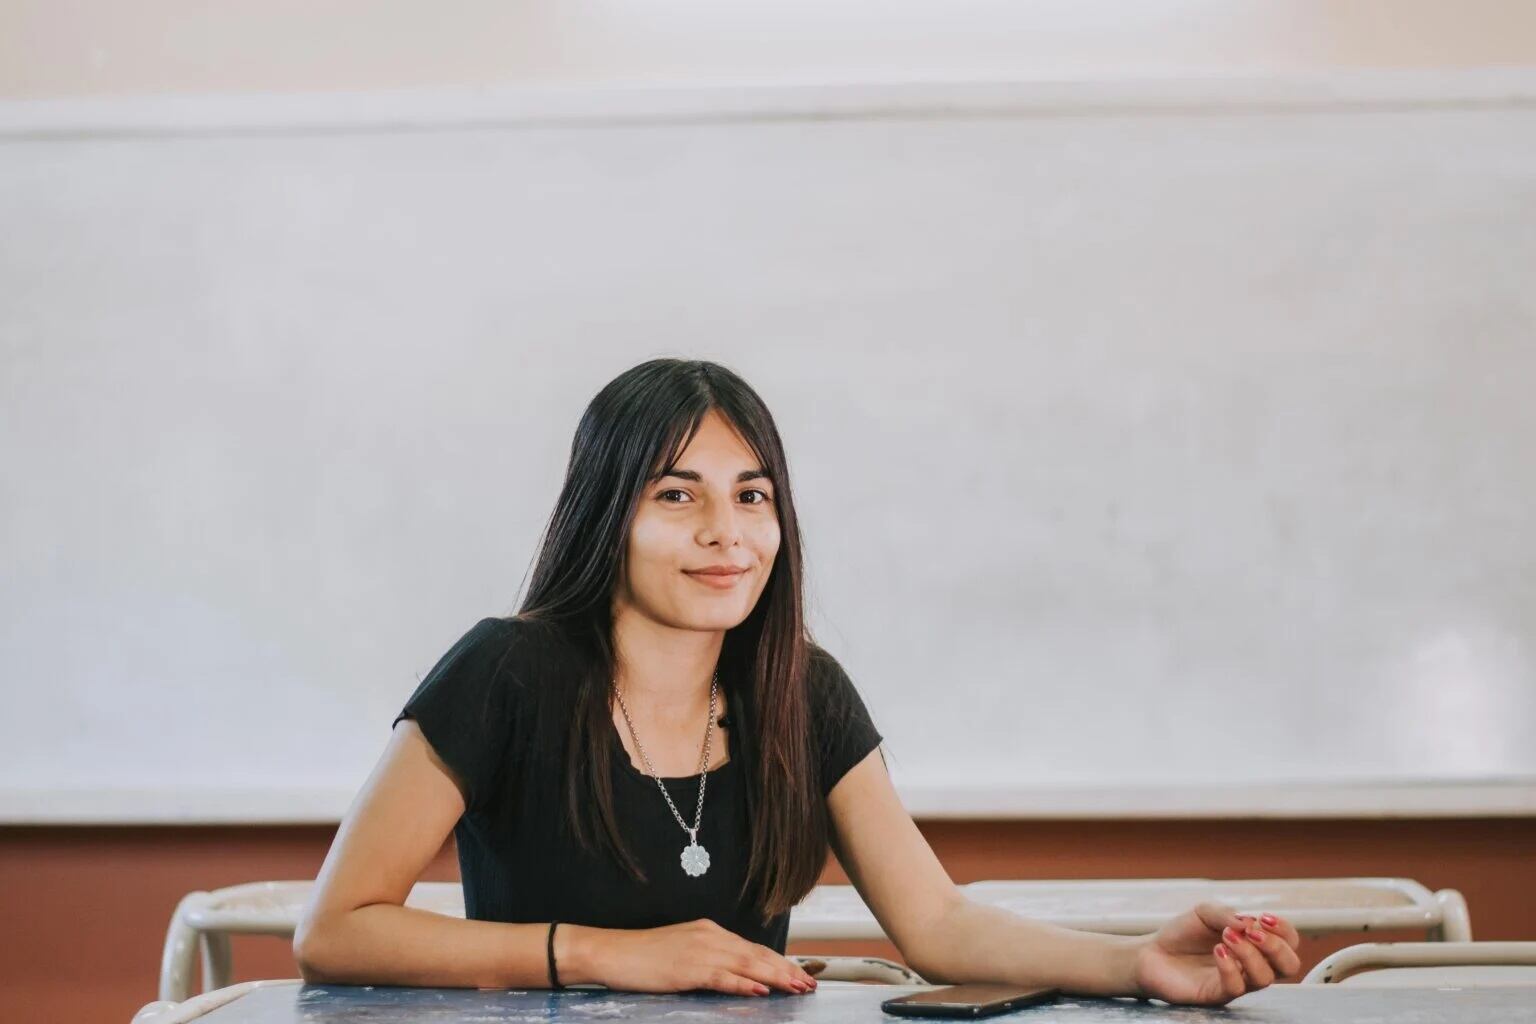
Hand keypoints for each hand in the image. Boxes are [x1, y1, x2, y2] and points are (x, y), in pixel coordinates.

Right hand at [585, 918, 818, 996]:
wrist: (612, 951)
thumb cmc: (643, 956)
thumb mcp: (682, 952)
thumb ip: (710, 959)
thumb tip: (737, 975)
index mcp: (710, 931)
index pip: (753, 948)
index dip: (779, 961)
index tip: (799, 973)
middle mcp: (710, 936)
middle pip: (757, 955)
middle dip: (786, 970)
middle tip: (809, 984)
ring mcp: (700, 951)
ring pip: (747, 964)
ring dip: (775, 977)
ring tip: (796, 987)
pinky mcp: (688, 968)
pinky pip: (722, 977)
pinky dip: (743, 984)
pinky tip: (760, 991)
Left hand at [1131, 902, 1302, 1005]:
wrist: (1152, 952)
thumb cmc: (1183, 933)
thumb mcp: (1205, 912)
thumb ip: (1228, 914)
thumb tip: (1251, 923)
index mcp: (1254, 944)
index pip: (1289, 943)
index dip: (1285, 930)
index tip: (1264, 917)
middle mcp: (1251, 966)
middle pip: (1289, 966)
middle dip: (1277, 946)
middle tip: (1253, 932)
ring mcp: (1237, 982)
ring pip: (1264, 979)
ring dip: (1250, 954)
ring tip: (1227, 937)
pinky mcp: (1217, 994)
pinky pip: (1236, 988)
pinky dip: (1230, 967)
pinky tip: (1217, 951)